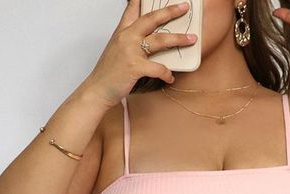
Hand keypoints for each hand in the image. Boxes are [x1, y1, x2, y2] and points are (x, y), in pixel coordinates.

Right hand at [82, 0, 197, 108]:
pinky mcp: (135, 67)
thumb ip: (129, 40)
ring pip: (160, 40)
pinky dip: (167, 73)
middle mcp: (127, 37)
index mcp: (122, 31)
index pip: (132, 8)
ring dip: (178, 39)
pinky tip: (170, 77)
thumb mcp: (117, 49)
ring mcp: (131, 51)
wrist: (98, 89)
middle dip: (171, 11)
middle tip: (184, 7)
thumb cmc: (109, 73)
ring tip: (191, 39)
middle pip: (152, 19)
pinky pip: (158, 68)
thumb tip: (147, 40)